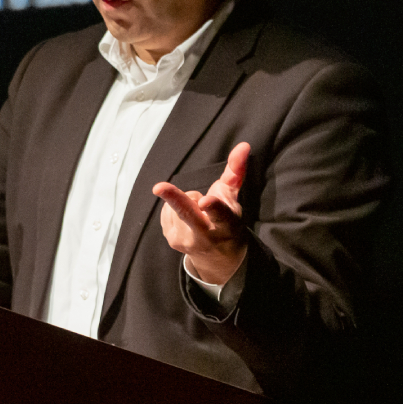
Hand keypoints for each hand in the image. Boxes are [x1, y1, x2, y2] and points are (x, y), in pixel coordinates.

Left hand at [152, 142, 250, 285]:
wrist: (219, 258)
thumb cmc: (228, 221)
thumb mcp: (234, 199)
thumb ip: (236, 172)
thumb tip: (244, 145)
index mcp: (226, 224)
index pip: (221, 214)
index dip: (213, 206)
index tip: (204, 201)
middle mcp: (206, 234)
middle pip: (187, 213)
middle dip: (174, 198)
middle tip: (158, 187)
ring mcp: (186, 240)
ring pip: (176, 204)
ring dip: (185, 202)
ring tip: (198, 213)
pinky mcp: (172, 241)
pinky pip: (166, 211)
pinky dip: (175, 210)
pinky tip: (187, 220)